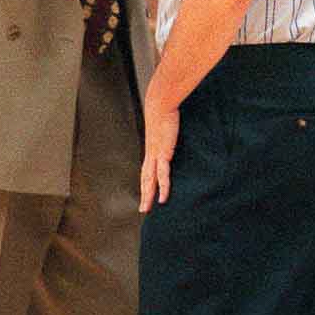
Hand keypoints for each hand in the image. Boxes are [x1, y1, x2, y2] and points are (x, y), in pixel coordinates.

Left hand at [140, 93, 179, 211]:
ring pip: (150, 180)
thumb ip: (168, 133)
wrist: (160, 104)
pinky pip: (163, 175)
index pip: (147, 171)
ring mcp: (155, 155)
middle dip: (144, 195)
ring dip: (148, 195)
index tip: (146, 194)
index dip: (146, 183)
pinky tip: (163, 198)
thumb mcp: (165, 126)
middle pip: (145, 179)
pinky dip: (163, 187)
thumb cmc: (164, 112)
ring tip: (148, 208)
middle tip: (143, 209)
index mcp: (151, 149)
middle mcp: (150, 155)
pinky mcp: (163, 153)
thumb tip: (172, 133)